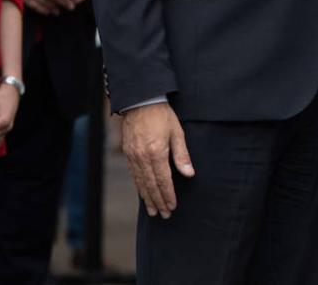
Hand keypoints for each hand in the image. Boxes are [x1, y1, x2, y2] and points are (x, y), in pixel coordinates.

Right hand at [120, 102, 194, 218]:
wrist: (140, 103)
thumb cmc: (162, 116)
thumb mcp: (177, 133)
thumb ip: (182, 155)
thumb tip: (189, 174)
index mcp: (156, 153)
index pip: (163, 180)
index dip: (168, 195)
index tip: (172, 206)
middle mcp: (142, 158)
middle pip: (151, 185)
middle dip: (158, 201)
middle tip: (164, 215)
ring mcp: (133, 157)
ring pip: (140, 182)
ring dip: (147, 198)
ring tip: (153, 210)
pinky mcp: (128, 154)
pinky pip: (134, 175)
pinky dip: (139, 187)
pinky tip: (143, 194)